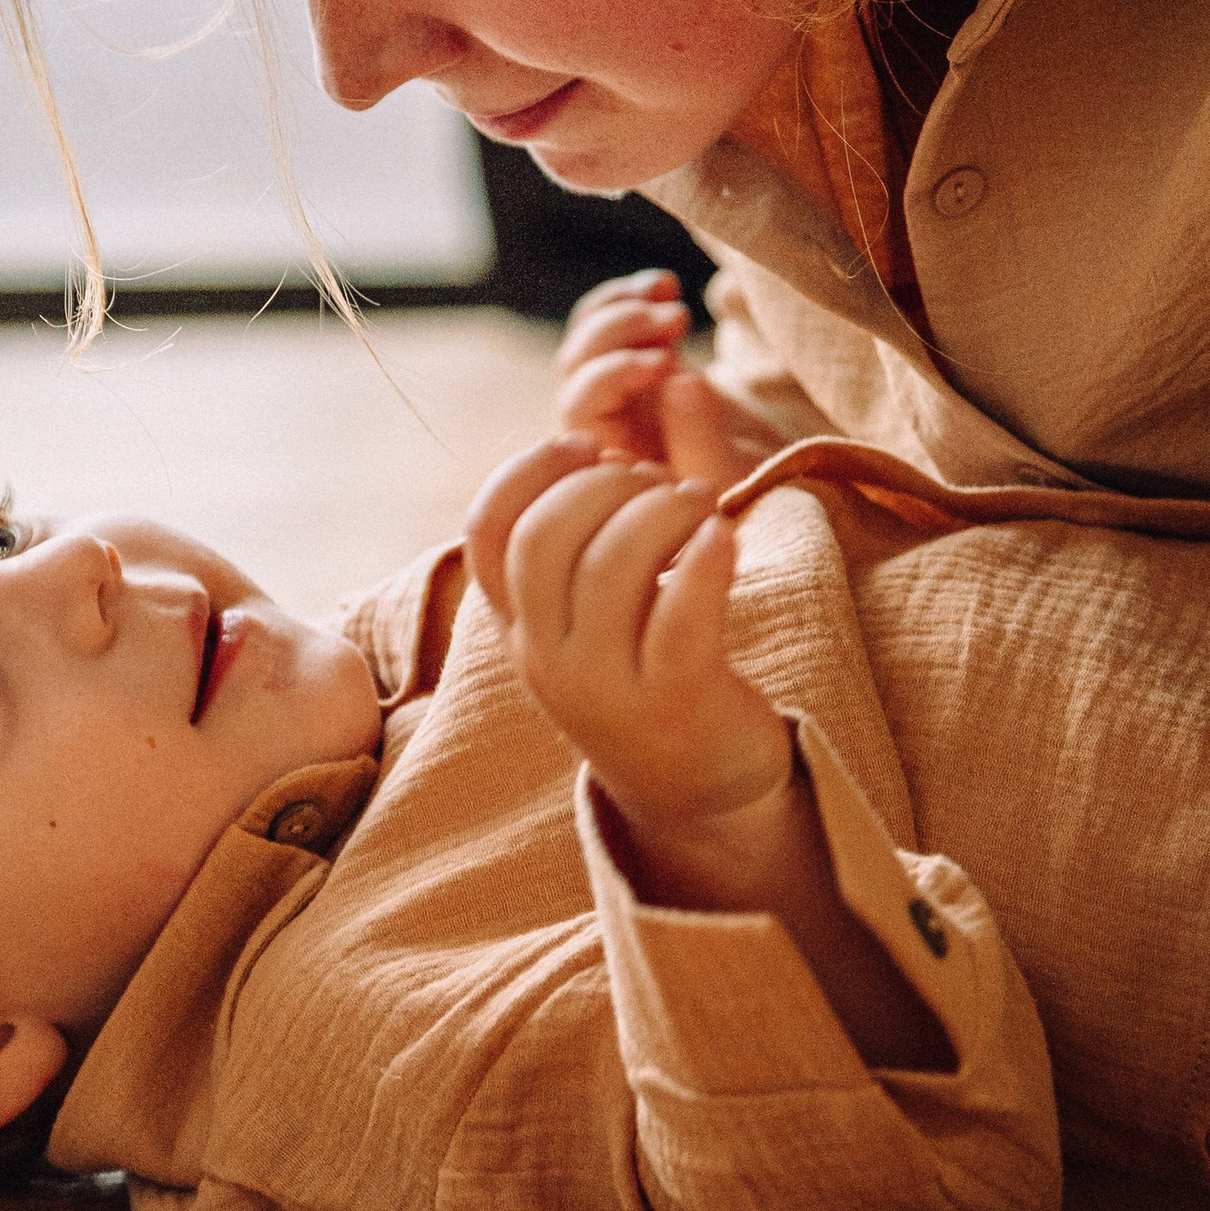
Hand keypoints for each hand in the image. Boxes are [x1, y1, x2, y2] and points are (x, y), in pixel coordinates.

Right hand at [464, 434, 788, 870]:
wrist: (697, 791)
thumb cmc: (649, 670)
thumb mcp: (594, 610)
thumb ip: (587, 524)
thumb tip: (606, 420)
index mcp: (518, 626)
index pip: (485, 531)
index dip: (528, 469)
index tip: (587, 444)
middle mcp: (546, 658)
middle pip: (543, 538)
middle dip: (605, 485)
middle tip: (660, 480)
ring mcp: (603, 687)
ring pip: (608, 569)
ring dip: (661, 510)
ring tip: (700, 503)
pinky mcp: (674, 703)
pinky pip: (679, 617)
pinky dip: (703, 560)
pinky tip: (724, 535)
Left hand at [556, 272, 782, 483]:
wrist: (783, 486)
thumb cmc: (754, 498)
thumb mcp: (733, 480)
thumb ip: (701, 440)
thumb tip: (679, 382)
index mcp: (612, 466)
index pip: (581, 409)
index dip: (611, 375)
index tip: (666, 362)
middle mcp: (606, 430)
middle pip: (576, 367)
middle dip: (620, 332)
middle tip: (678, 318)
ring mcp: (622, 397)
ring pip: (588, 339)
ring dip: (625, 308)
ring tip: (675, 302)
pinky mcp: (645, 368)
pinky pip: (612, 323)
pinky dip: (630, 296)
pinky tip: (668, 285)